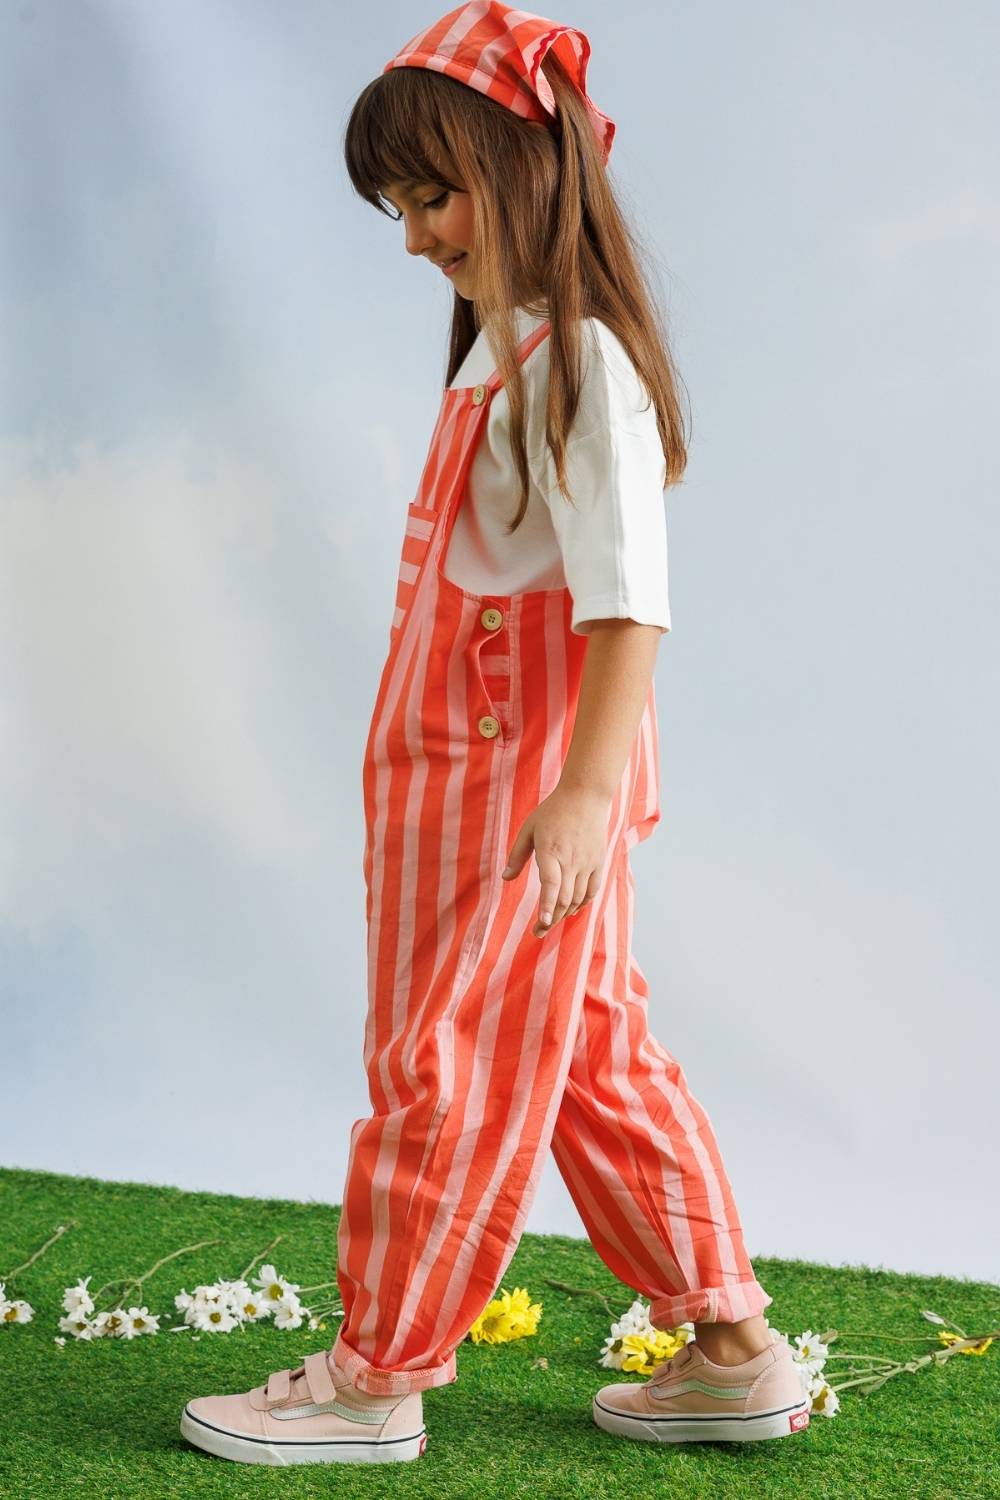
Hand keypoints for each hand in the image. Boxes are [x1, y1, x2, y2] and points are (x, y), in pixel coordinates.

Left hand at [502, 786, 608, 937]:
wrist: (585, 796)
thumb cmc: (552, 811)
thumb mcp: (529, 829)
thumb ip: (517, 856)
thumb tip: (505, 878)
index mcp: (551, 851)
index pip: (551, 884)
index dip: (546, 905)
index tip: (542, 922)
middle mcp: (571, 860)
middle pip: (564, 898)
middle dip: (551, 919)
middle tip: (538, 931)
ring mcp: (588, 862)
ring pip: (578, 898)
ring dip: (564, 913)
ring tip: (550, 920)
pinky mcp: (599, 862)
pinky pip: (592, 890)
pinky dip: (582, 903)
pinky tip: (571, 909)